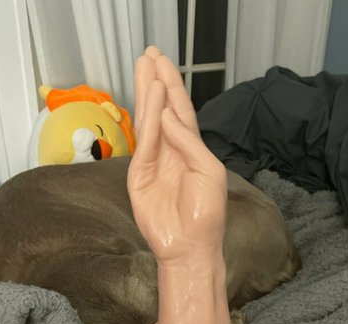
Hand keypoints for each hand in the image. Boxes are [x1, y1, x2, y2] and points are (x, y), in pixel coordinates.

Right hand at [127, 47, 226, 265]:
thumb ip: (189, 142)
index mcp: (191, 150)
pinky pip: (144, 145)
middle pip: (161, 110)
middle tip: (149, 54)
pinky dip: (147, 124)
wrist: (190, 246)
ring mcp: (153, 163)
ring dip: (147, 95)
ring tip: (145, 67)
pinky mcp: (139, 177)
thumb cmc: (206, 213)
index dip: (173, 86)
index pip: (180, 111)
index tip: (163, 62)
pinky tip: (151, 102)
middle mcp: (170, 151)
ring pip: (150, 123)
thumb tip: (167, 114)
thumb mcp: (208, 172)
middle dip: (156, 82)